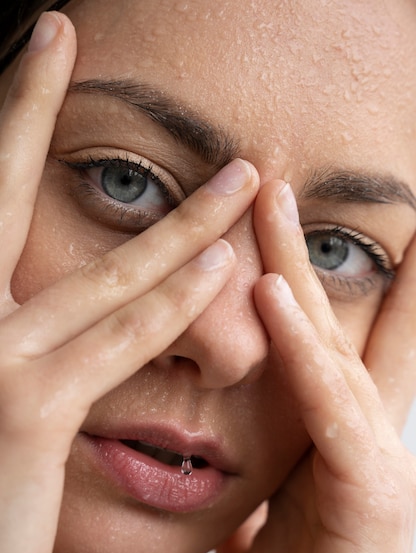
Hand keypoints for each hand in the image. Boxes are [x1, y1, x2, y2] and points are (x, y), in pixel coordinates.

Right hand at [0, 13, 259, 552]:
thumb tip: (32, 271)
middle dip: (29, 105)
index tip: (23, 59)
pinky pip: (115, 342)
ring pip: (97, 271)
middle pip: (0, 193)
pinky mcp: (28, 413)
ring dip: (181, 222)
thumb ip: (6, 316)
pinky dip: (173, 303)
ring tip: (243, 176)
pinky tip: (227, 265)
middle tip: (57, 32)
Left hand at [204, 181, 415, 552]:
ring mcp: (374, 463)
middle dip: (308, 252)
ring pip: (338, 348)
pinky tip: (273, 296)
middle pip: (337, 324)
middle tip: (282, 185)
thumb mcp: (264, 525)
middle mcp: (362, 439)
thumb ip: (261, 482)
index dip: (320, 286)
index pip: (333, 346)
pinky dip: (302, 351)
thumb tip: (235, 461)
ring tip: (277, 199)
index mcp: (335, 442)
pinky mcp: (369, 499)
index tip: (290, 231)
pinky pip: (328, 408)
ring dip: (303, 272)